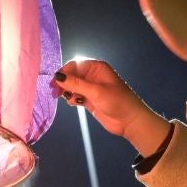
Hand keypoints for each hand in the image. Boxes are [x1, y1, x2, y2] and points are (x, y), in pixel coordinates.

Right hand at [56, 59, 171, 155]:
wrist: (130, 121)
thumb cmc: (118, 102)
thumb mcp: (96, 92)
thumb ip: (77, 84)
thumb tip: (58, 77)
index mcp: (97, 68)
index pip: (75, 64)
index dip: (64, 72)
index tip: (55, 82)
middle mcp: (93, 76)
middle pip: (72, 75)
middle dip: (64, 83)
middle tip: (56, 92)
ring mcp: (91, 88)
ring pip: (72, 86)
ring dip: (67, 91)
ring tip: (68, 99)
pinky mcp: (90, 100)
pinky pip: (76, 96)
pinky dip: (72, 99)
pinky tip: (74, 103)